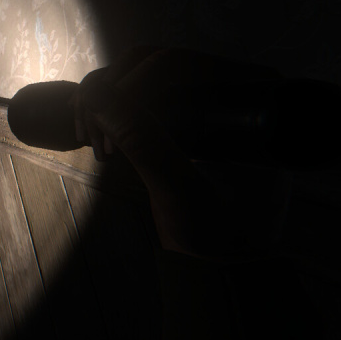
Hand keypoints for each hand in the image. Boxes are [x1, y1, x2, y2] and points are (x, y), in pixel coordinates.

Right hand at [69, 48, 285, 260]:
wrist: (219, 274)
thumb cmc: (219, 239)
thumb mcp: (181, 190)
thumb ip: (143, 140)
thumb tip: (96, 90)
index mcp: (253, 108)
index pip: (189, 64)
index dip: (140, 76)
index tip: (110, 108)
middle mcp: (234, 103)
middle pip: (163, 66)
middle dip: (117, 89)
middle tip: (89, 122)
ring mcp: (208, 114)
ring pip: (147, 81)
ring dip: (109, 100)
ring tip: (88, 134)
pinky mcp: (184, 127)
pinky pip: (142, 101)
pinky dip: (113, 113)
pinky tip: (93, 134)